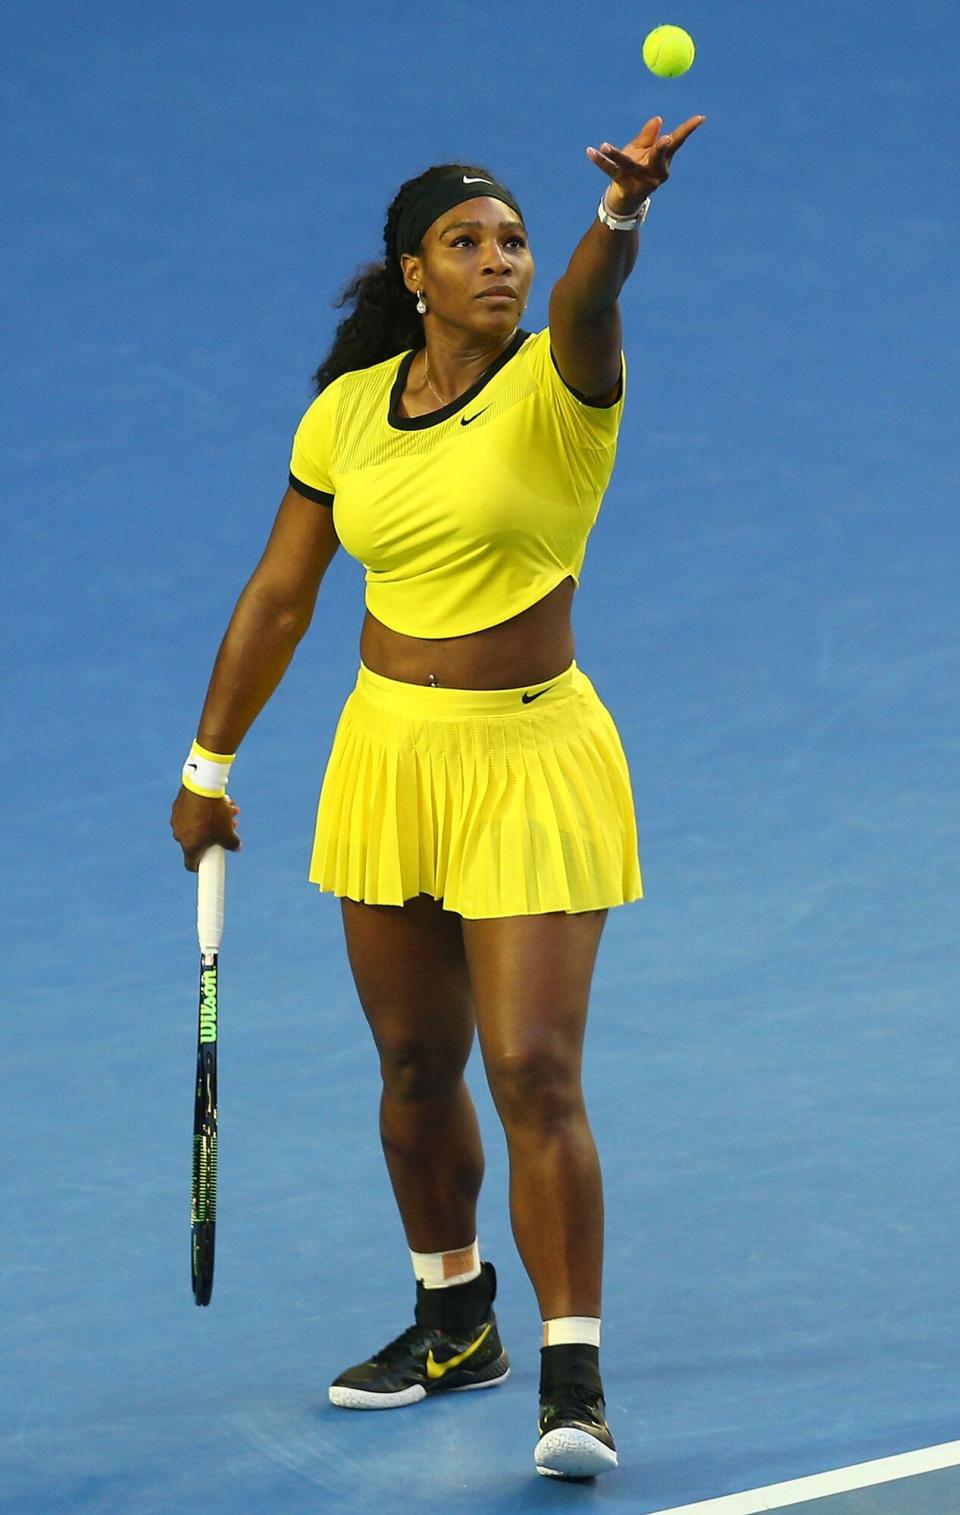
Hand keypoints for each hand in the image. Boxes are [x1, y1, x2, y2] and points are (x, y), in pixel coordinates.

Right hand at [170, 788, 241, 871]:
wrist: (202, 787)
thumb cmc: (214, 814)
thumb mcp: (227, 832)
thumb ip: (233, 844)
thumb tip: (236, 847)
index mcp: (190, 847)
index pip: (191, 864)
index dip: (201, 866)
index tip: (209, 863)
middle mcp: (180, 836)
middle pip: (198, 841)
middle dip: (214, 836)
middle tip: (229, 826)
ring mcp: (177, 820)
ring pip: (197, 825)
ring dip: (212, 820)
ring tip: (229, 809)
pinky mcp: (178, 806)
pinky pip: (191, 812)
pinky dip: (203, 809)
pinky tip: (217, 800)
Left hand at [588, 115, 705, 213]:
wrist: (625, 199)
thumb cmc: (636, 168)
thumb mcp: (642, 150)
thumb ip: (648, 136)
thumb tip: (658, 119)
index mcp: (664, 160)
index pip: (678, 142)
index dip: (689, 129)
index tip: (701, 117)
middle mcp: (656, 172)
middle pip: (659, 156)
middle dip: (662, 148)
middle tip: (665, 139)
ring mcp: (641, 181)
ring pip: (628, 163)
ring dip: (615, 154)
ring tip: (604, 146)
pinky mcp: (625, 186)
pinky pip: (611, 171)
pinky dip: (600, 161)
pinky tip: (590, 151)